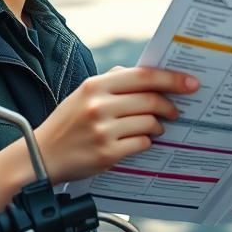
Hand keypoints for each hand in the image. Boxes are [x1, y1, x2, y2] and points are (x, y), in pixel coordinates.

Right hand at [33, 67, 197, 184]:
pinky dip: (145, 142)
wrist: (40, 156)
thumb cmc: (67, 124)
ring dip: (158, 127)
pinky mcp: (107, 153)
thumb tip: (148, 75)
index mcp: (95, 86)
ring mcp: (103, 131)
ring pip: (149, 123)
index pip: (143, 76)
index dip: (171, 78)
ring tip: (154, 128)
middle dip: (170, 106)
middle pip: (151, 100)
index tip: (191, 82)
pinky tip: (137, 141)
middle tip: (175, 111)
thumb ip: (113, 82)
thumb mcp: (84, 94)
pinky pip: (141, 143)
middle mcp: (99, 106)